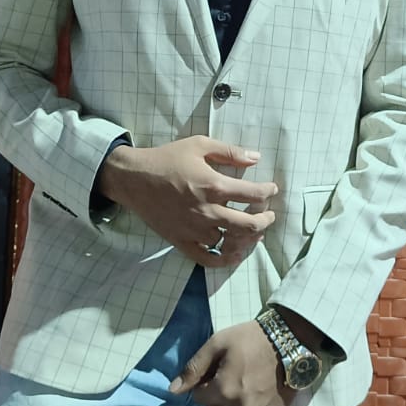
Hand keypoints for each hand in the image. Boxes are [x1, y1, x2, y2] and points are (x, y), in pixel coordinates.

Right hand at [97, 137, 277, 267]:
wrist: (134, 178)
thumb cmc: (167, 159)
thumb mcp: (199, 145)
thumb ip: (229, 151)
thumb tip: (255, 158)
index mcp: (214, 185)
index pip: (253, 194)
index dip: (268, 192)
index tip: (271, 189)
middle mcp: (208, 210)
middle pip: (248, 224)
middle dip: (265, 220)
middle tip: (269, 215)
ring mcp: (195, 229)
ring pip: (231, 242)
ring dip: (247, 238)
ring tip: (252, 231)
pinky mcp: (182, 241)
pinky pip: (207, 258)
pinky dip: (224, 260)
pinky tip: (233, 254)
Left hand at [169, 321, 291, 405]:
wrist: (289, 340)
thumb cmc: (250, 339)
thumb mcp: (217, 344)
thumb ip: (194, 368)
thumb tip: (173, 391)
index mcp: (224, 391)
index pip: (199, 399)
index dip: (204, 384)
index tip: (216, 371)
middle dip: (216, 397)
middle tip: (229, 377)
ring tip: (243, 385)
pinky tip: (254, 398)